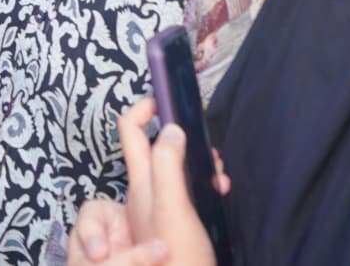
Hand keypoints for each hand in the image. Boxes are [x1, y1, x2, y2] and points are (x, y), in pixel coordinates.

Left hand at [69, 98, 225, 265]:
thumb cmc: (177, 258)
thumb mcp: (172, 205)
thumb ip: (168, 164)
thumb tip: (170, 127)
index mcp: (141, 181)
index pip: (130, 130)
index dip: (143, 108)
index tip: (166, 99)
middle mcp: (147, 190)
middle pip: (158, 146)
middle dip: (183, 137)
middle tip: (206, 149)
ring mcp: (162, 205)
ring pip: (178, 167)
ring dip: (199, 163)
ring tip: (218, 178)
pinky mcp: (178, 220)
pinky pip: (189, 189)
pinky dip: (205, 184)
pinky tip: (219, 194)